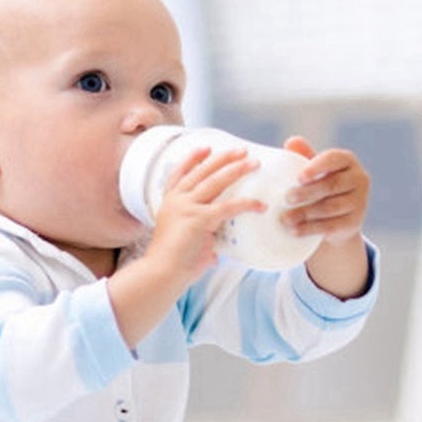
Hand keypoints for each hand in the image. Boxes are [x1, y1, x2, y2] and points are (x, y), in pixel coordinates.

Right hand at [147, 145, 265, 283]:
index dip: (193, 159)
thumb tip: (213, 253)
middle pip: (202, 171)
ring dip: (236, 169)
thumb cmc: (172, 263)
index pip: (180, 173)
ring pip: (216, 181)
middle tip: (241, 150)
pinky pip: (229, 206)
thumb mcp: (182, 242)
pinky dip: (247, 204)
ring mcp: (188, 207)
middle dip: (223, 158)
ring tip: (254, 163)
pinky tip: (260, 205)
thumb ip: (199, 240)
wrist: (161, 273)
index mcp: (170, 202)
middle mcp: (177, 200)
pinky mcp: (200, 219)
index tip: (206, 148)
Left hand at [282, 137, 371, 298]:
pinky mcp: (355, 223)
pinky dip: (311, 229)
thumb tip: (291, 141)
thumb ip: (303, 156)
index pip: (334, 159)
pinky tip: (294, 230)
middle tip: (286, 198)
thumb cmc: (321, 186)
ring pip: (331, 207)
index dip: (317, 167)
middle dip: (307, 193)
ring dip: (305, 213)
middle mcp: (359, 179)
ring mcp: (360, 202)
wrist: (336, 219)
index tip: (299, 177)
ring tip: (284, 218)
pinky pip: (332, 226)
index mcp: (347, 160)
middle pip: (331, 185)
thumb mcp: (313, 171)